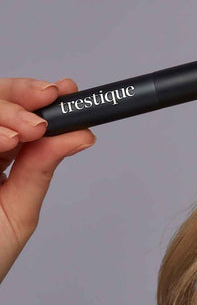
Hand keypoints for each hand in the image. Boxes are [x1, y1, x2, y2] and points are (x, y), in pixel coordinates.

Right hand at [0, 78, 95, 283]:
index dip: (38, 97)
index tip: (65, 92)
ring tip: (26, 133)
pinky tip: (3, 142)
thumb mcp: (17, 213)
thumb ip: (41, 170)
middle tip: (44, 113)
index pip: (17, 115)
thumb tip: (80, 135)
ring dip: (4, 111)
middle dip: (20, 98)